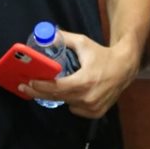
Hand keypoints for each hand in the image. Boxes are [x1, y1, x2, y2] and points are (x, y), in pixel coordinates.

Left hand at [19, 30, 138, 118]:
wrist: (124, 68)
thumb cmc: (102, 55)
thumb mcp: (83, 43)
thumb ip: (64, 39)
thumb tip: (46, 36)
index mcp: (84, 81)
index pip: (57, 87)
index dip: (41, 86)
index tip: (28, 83)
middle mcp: (88, 97)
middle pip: (57, 97)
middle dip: (39, 92)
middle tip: (25, 88)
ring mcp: (93, 107)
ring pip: (66, 103)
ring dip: (59, 95)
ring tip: (56, 85)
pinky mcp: (96, 112)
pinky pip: (76, 109)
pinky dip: (72, 101)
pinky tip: (74, 92)